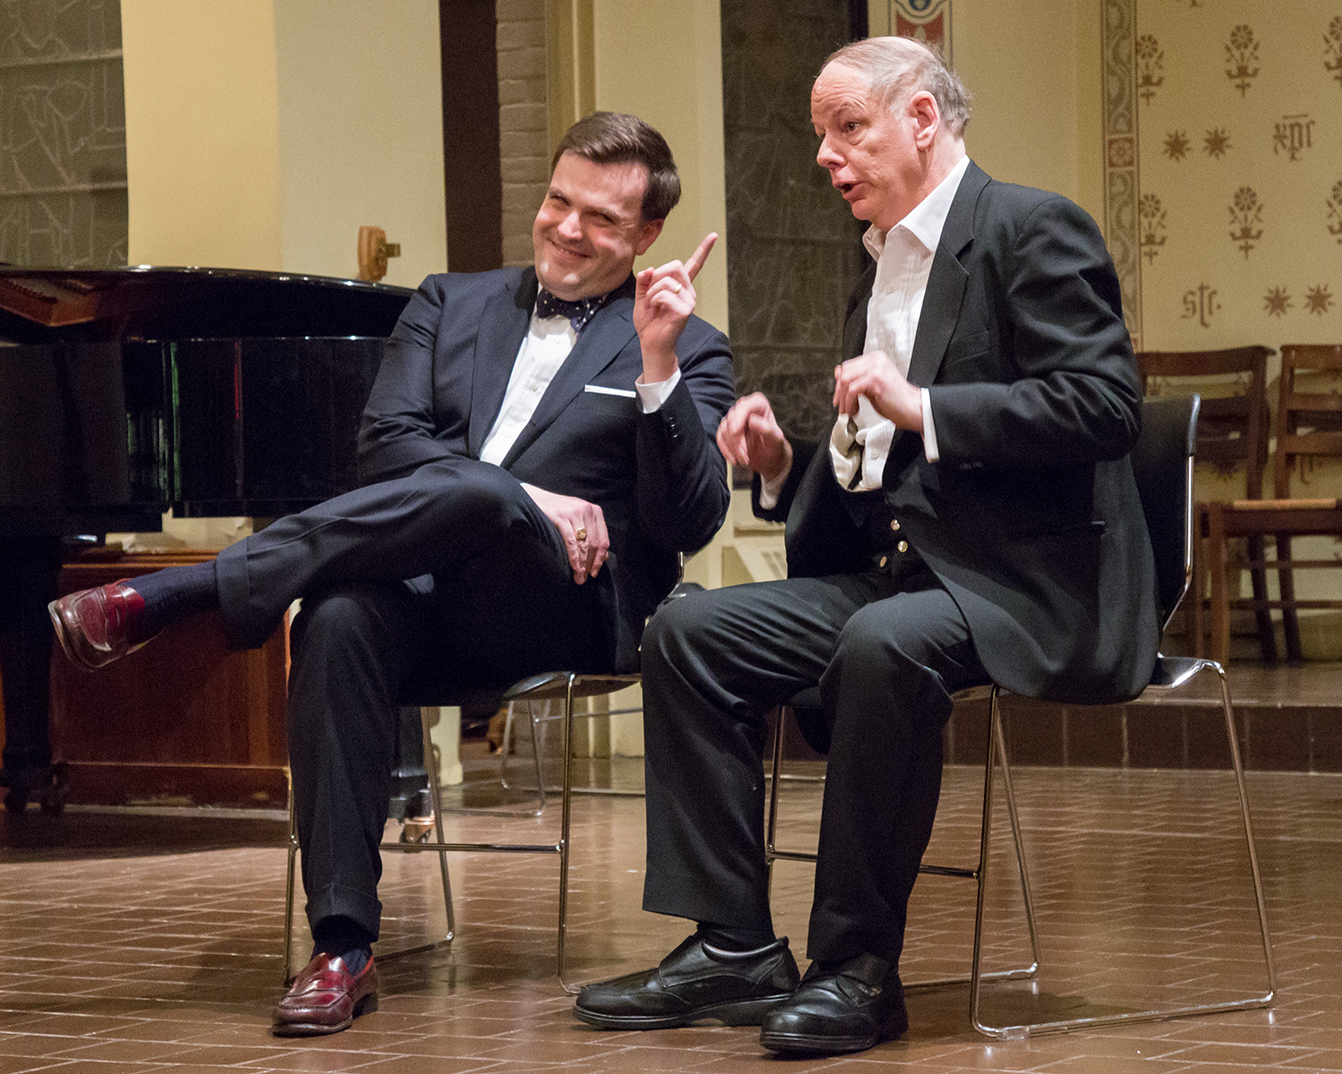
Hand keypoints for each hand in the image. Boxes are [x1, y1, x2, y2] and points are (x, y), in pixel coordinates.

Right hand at [522, 484, 609, 584]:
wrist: (535, 499)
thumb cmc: (559, 512)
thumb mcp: (579, 520)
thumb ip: (592, 535)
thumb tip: (604, 557)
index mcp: (595, 512)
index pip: (603, 540)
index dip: (600, 559)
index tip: (595, 572)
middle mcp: (587, 510)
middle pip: (594, 544)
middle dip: (590, 565)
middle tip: (584, 579)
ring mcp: (574, 512)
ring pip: (583, 544)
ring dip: (582, 564)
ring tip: (578, 577)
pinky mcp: (561, 516)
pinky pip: (571, 541)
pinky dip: (574, 556)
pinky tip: (573, 566)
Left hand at [634, 232, 716, 381]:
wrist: (651, 344)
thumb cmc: (649, 323)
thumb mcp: (642, 297)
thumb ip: (644, 282)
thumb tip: (650, 269)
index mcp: (680, 287)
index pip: (694, 265)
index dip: (703, 250)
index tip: (714, 235)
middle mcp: (689, 292)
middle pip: (675, 265)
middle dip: (656, 276)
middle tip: (651, 294)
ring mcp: (689, 301)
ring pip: (667, 280)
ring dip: (652, 291)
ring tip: (652, 305)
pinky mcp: (685, 310)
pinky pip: (664, 293)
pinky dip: (653, 300)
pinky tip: (655, 310)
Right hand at [716, 392, 792, 483]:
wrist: (768, 460)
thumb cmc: (774, 448)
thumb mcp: (776, 441)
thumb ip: (767, 430)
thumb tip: (752, 420)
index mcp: (759, 405)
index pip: (746, 404)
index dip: (739, 416)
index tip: (735, 431)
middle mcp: (745, 409)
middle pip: (732, 418)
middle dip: (737, 439)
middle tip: (745, 456)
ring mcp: (734, 420)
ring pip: (724, 429)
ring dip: (733, 448)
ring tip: (745, 460)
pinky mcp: (726, 430)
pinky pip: (719, 437)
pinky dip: (726, 450)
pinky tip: (734, 460)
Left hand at [832, 350, 923, 431]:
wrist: (913, 408)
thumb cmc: (896, 401)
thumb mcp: (871, 387)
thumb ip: (857, 381)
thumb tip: (839, 377)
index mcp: (875, 359)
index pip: (847, 366)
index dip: (839, 384)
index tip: (839, 397)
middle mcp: (876, 360)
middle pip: (844, 372)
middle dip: (839, 392)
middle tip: (842, 406)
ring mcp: (876, 368)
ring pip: (845, 380)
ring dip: (844, 399)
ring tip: (849, 411)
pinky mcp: (876, 378)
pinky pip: (852, 390)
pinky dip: (849, 403)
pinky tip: (855, 411)